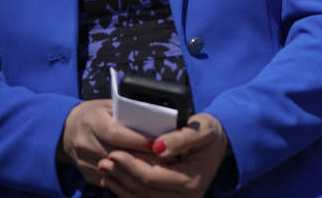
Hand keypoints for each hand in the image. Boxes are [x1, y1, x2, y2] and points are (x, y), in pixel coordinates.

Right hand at [58, 100, 152, 186]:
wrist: (69, 129)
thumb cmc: (96, 114)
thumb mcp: (109, 106)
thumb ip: (128, 112)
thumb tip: (154, 120)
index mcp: (92, 120)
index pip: (115, 133)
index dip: (137, 140)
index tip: (156, 143)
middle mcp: (84, 141)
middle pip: (117, 154)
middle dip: (142, 157)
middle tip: (163, 158)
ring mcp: (83, 160)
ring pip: (115, 170)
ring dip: (136, 170)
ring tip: (156, 167)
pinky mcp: (85, 173)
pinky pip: (110, 179)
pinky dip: (126, 177)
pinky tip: (140, 173)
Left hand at [99, 113, 229, 197]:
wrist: (217, 144)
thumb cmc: (208, 133)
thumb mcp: (201, 129)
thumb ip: (182, 138)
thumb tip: (158, 148)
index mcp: (192, 181)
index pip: (153, 178)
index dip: (130, 166)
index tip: (114, 153)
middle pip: (144, 192)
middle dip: (121, 176)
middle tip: (103, 162)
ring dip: (120, 186)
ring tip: (104, 171)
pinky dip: (126, 192)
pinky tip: (113, 182)